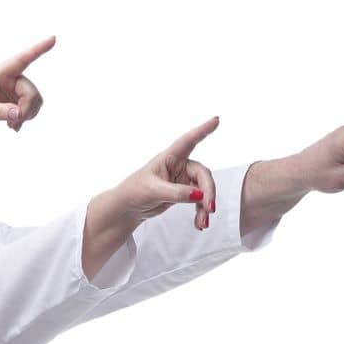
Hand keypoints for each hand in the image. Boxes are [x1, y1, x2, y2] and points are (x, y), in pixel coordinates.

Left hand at [0, 36, 55, 134]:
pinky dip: (25, 117)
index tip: (53, 38)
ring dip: (27, 115)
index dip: (38, 49)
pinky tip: (14, 125)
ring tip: (13, 126)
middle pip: (31, 91)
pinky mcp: (17, 98)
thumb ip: (0, 112)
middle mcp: (10, 77)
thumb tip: (18, 114)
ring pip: (34, 100)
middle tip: (15, 124)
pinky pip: (31, 107)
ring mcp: (15, 87)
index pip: (22, 59)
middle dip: (26, 110)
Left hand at [82, 117, 219, 279]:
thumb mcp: (153, 191)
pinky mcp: (183, 193)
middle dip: (208, 191)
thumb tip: (199, 195)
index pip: (188, 141)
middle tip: (209, 208)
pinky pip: (198, 201)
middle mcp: (179, 165)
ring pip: (203, 190)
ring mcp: (183, 180)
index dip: (203, 130)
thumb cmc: (134, 191)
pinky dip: (200, 212)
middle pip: (202, 175)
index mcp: (169, 157)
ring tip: (203, 222)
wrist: (127, 208)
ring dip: (205, 205)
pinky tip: (199, 224)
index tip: (216, 120)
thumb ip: (176, 193)